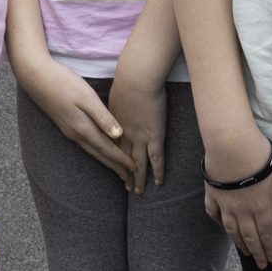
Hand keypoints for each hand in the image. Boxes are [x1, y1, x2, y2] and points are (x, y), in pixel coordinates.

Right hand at [21, 56, 134, 181]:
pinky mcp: (65, 124)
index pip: (107, 149)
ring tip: (116, 167)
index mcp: (83, 127)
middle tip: (128, 177)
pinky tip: (98, 148)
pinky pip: (85, 143)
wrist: (35, 77)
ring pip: (91, 150)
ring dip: (105, 159)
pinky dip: (96, 149)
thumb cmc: (63, 83)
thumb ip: (102, 117)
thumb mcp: (86, 97)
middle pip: (99, 154)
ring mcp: (68, 130)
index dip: (121, 159)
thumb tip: (118, 136)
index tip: (135, 168)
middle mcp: (75, 133)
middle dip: (114, 165)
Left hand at [106, 71, 167, 194]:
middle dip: (124, 174)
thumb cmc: (126, 82)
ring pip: (138, 163)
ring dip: (137, 178)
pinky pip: (156, 159)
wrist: (136, 78)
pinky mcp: (155, 135)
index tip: (114, 168)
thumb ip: (115, 108)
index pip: (114, 147)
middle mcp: (125, 135)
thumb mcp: (114, 96)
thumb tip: (116, 112)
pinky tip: (157, 182)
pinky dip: (157, 171)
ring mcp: (140, 137)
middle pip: (123, 159)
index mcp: (115, 125)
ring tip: (137, 191)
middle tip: (126, 187)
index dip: (114, 159)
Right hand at [203, 122, 271, 268]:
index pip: (267, 235)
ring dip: (239, 244)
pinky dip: (217, 223)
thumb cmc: (259, 158)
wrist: (231, 144)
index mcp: (262, 208)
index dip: (270, 249)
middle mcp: (242, 211)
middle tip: (260, 265)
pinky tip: (222, 227)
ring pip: (232, 230)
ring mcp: (225, 204)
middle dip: (257, 253)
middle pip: (250, 237)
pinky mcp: (212, 194)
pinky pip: (213, 214)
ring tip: (245, 253)